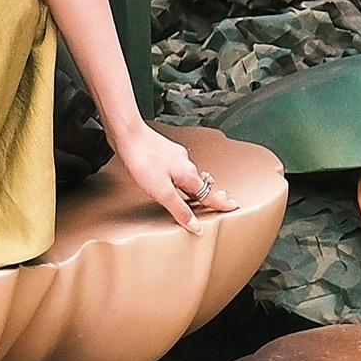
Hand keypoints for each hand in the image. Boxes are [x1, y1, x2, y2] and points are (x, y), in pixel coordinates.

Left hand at [115, 123, 238, 231]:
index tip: (233, 206)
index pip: (209, 194)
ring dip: (196, 185)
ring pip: (189, 175)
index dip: (221, 203)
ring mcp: (173, 156)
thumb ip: (180, 210)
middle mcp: (184, 163)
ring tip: (199, 193)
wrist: (127, 133)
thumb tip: (196, 226)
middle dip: (210, 194)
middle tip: (220, 201)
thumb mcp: (162, 192)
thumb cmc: (143, 160)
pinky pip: (178, 168)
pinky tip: (174, 178)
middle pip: (201, 184)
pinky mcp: (162, 152)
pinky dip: (182, 177)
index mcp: (188, 175)